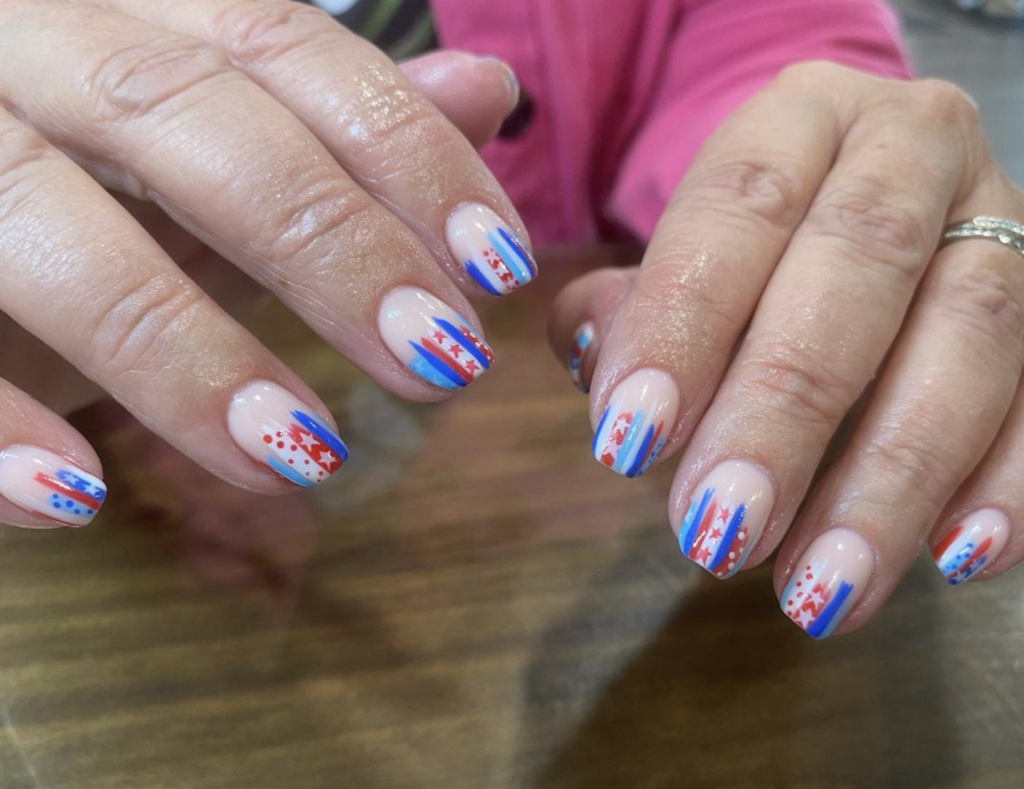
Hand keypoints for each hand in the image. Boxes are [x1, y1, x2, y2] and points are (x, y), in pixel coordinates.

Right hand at [0, 0, 534, 529]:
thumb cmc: (61, 200)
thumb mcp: (202, 172)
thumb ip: (334, 135)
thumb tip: (486, 90)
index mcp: (120, 15)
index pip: (282, 44)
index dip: (403, 149)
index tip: (500, 266)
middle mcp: (19, 39)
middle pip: (178, 112)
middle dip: (325, 244)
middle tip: (438, 364)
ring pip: (33, 207)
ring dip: (178, 345)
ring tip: (299, 455)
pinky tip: (73, 500)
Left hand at [551, 61, 1023, 637]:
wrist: (859, 202)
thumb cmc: (748, 249)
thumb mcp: (676, 256)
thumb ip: (626, 312)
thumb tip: (605, 382)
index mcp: (799, 117)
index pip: (738, 205)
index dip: (683, 323)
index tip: (628, 442)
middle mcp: (912, 147)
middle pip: (857, 267)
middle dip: (784, 412)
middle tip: (721, 532)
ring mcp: (1002, 222)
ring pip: (970, 339)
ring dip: (892, 478)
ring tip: (820, 588)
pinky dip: (1012, 480)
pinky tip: (956, 558)